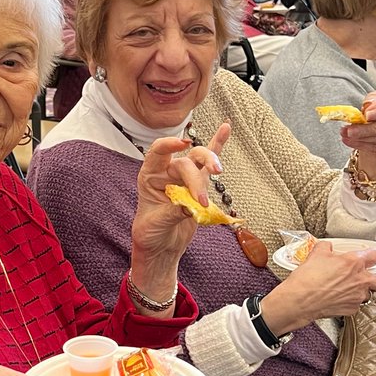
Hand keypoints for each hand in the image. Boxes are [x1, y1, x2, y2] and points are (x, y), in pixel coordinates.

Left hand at [129, 125, 229, 307]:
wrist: (160, 247)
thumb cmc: (150, 233)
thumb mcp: (157, 223)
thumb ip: (174, 211)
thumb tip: (191, 205)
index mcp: (149, 175)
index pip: (158, 152)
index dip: (169, 145)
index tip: (183, 145)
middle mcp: (166, 172)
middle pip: (185, 163)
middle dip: (195, 180)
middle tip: (201, 201)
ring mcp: (183, 177)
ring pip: (199, 159)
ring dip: (211, 162)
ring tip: (218, 171)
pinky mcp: (198, 185)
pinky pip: (208, 164)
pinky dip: (218, 146)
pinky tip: (226, 128)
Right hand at [259, 242, 375, 331]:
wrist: (300, 300)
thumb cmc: (307, 278)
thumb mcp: (316, 253)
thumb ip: (327, 248)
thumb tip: (327, 247)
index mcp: (354, 262)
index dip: (372, 256)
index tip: (368, 258)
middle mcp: (360, 280)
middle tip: (368, 276)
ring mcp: (357, 296)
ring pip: (370, 294)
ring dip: (362, 291)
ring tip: (349, 288)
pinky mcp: (351, 309)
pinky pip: (356, 305)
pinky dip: (350, 302)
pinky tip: (339, 298)